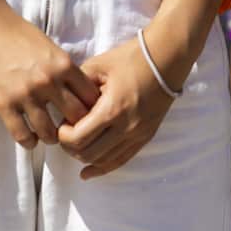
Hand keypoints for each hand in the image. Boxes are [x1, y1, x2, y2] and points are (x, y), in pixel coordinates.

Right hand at [0, 7, 96, 146]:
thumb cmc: (21, 36)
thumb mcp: (53, 49)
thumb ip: (66, 70)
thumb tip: (82, 91)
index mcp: (65, 66)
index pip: (91, 96)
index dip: (94, 108)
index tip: (92, 115)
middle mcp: (49, 82)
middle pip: (76, 116)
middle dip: (78, 126)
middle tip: (75, 131)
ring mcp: (26, 95)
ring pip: (49, 131)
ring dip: (52, 137)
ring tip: (52, 137)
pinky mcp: (4, 104)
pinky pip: (21, 134)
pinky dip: (29, 141)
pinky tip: (31, 140)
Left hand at [58, 32, 176, 178]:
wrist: (168, 57)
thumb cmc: (132, 58)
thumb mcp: (97, 67)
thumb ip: (76, 89)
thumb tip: (63, 108)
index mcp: (112, 109)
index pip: (77, 139)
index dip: (63, 134)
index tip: (63, 122)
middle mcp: (127, 126)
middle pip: (87, 154)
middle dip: (71, 146)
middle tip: (68, 132)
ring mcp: (139, 133)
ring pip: (103, 160)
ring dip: (85, 156)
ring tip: (79, 143)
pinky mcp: (147, 135)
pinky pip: (122, 160)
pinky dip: (103, 168)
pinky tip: (87, 172)